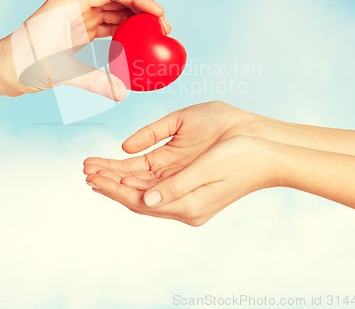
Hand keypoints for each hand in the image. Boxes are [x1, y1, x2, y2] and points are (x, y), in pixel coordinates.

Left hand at [0, 0, 170, 97]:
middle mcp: (74, 5)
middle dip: (142, 9)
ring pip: (112, 12)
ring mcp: (75, 18)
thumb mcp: (59, 71)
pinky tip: (136, 43)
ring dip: (134, 20)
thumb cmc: (20, 65)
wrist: (1, 70)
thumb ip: (93, 81)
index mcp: (68, 3)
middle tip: (163, 27)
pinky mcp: (76, 31)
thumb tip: (122, 93)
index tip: (158, 12)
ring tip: (155, 34)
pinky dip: (122, 32)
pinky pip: (105, 26)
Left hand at [83, 102, 277, 225]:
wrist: (269, 151)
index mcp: (187, 204)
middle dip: (109, 181)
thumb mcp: (208, 167)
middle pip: (136, 195)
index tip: (91, 174)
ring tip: (95, 168)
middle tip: (85, 168)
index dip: (112, 186)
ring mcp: (185, 194)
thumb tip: (145, 201)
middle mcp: (183, 204)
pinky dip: (134, 175)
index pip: (138, 199)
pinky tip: (121, 168)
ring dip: (119, 178)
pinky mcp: (188, 182)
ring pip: (142, 189)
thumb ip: (176, 185)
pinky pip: (154, 182)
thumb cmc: (243, 155)